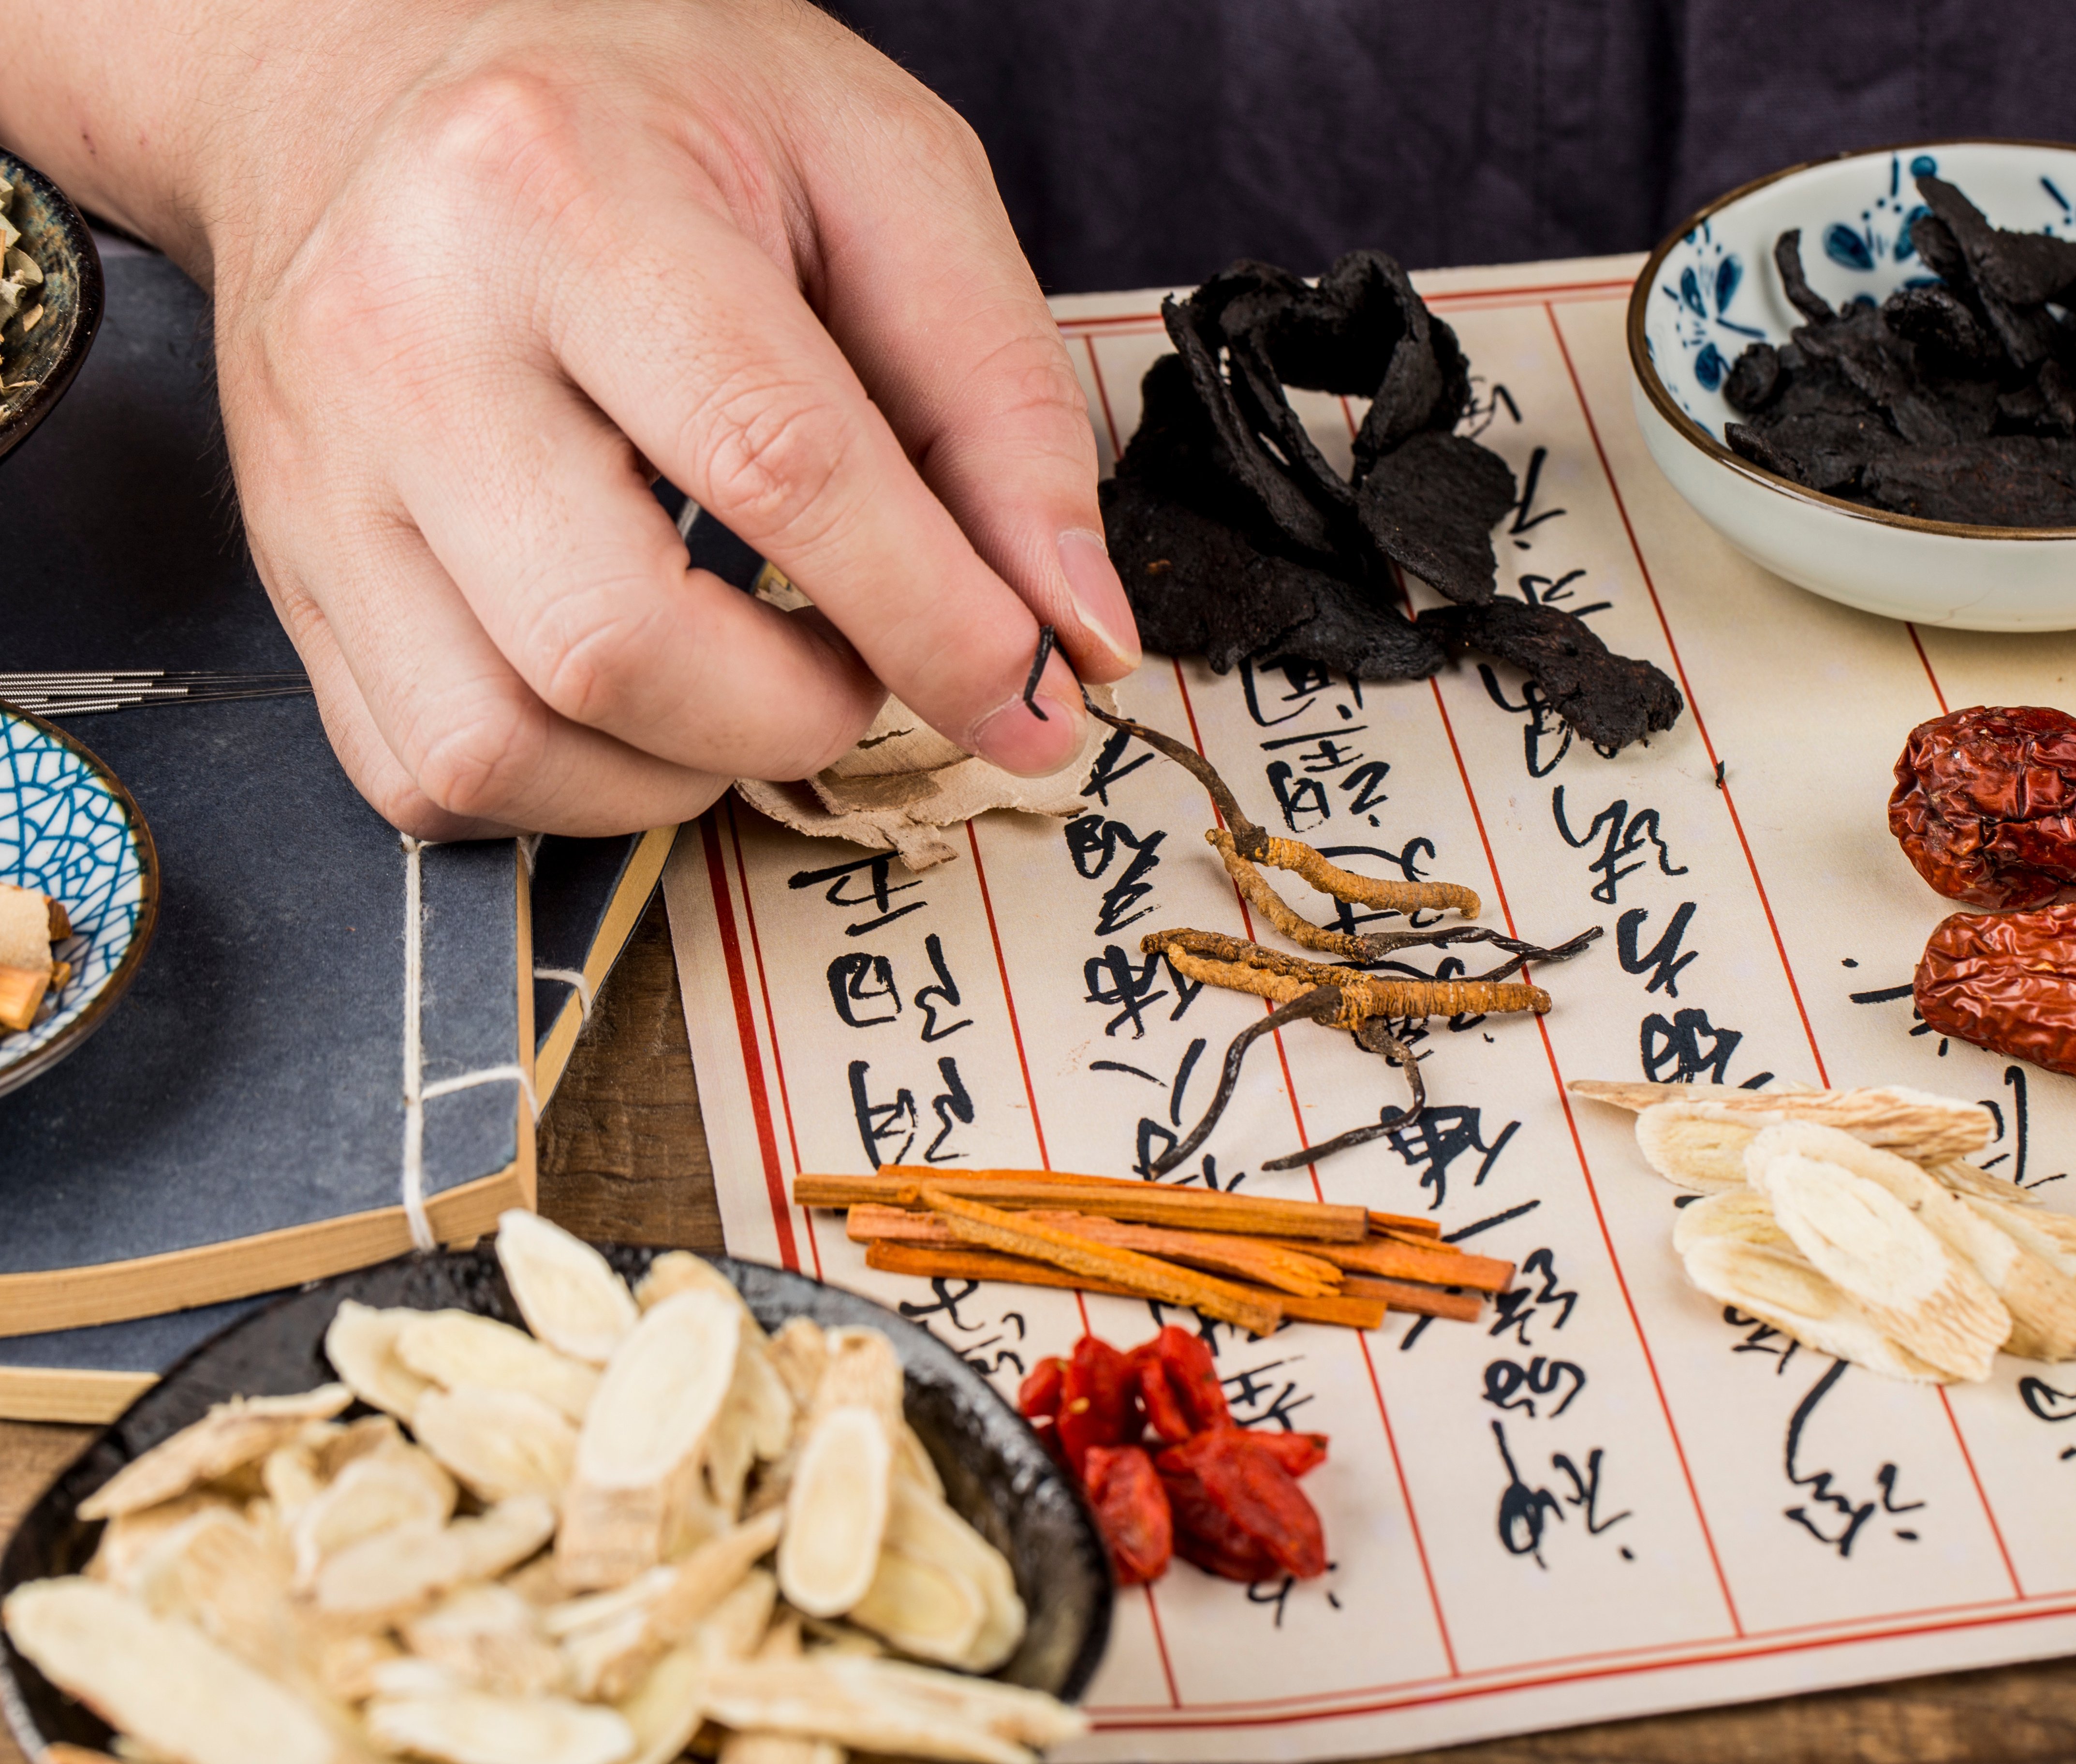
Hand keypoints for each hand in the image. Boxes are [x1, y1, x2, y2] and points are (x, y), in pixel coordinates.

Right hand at [0, 0, 1136, 835]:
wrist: (384, 68)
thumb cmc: (655, 112)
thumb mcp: (883, 177)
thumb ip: (999, 404)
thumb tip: (1075, 631)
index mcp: (556, 191)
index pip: (776, 467)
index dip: (936, 621)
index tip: (1036, 694)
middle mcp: (403, 334)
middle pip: (616, 641)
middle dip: (799, 713)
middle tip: (868, 661)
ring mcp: (323, 467)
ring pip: (504, 742)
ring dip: (687, 771)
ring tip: (760, 678)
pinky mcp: (292, 564)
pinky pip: (429, 774)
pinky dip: (573, 792)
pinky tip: (647, 700)